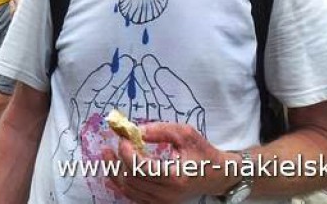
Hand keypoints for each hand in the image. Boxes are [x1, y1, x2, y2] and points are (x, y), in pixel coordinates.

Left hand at [103, 122, 230, 203]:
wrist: (217, 176)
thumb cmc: (203, 153)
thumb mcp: (185, 134)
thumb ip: (159, 130)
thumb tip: (135, 131)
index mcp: (175, 177)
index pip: (141, 168)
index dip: (127, 152)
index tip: (123, 138)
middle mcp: (167, 193)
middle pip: (131, 178)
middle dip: (119, 158)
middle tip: (116, 142)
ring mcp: (162, 201)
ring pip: (128, 189)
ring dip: (116, 170)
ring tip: (109, 154)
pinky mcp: (159, 203)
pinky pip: (132, 195)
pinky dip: (122, 181)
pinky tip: (117, 167)